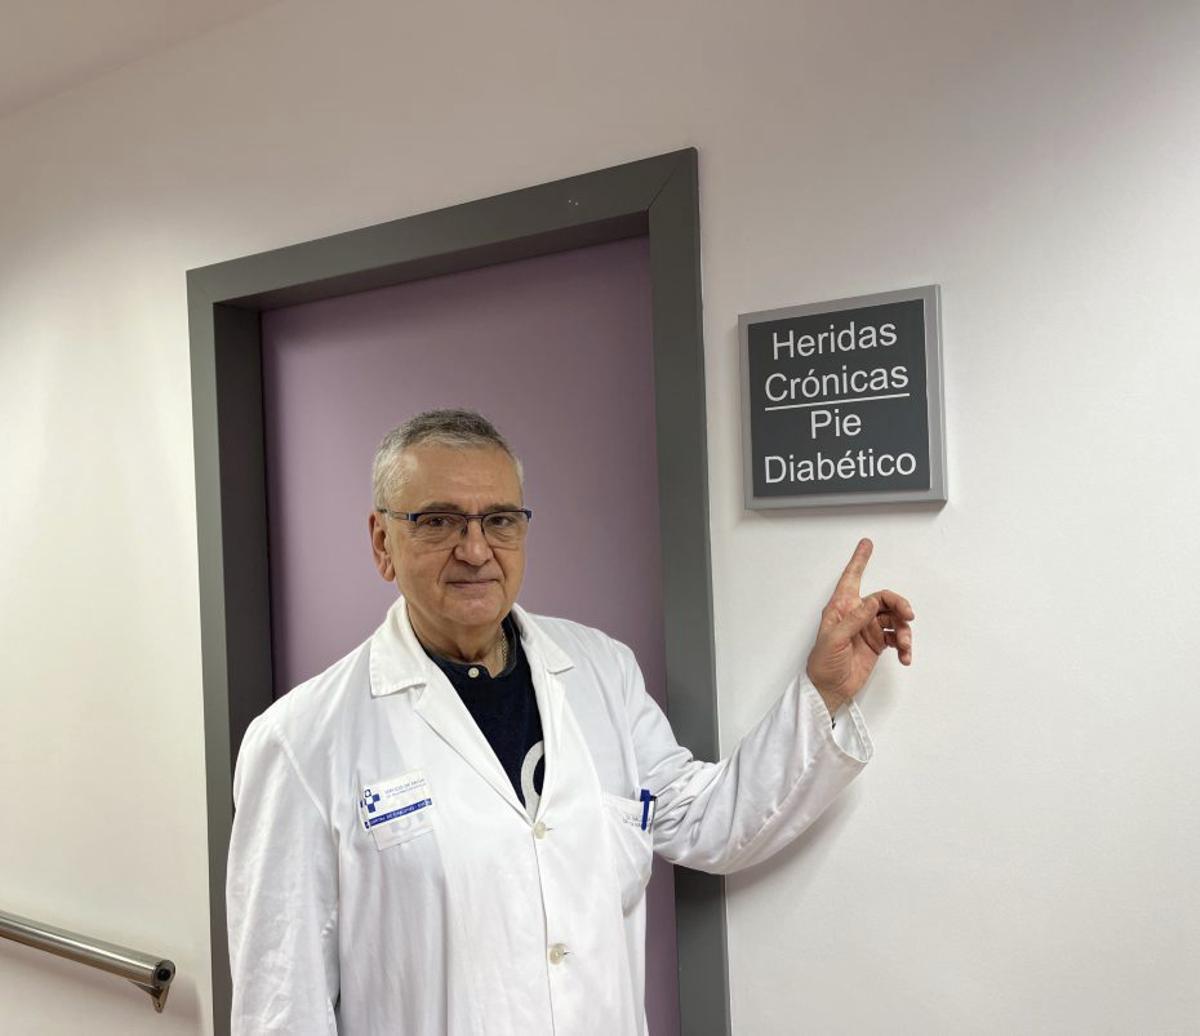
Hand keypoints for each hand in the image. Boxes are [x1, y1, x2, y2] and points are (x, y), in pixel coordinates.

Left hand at [806, 538, 913, 716]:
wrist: (829, 689)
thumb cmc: (823, 663)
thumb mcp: (834, 640)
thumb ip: (854, 620)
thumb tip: (872, 601)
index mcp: (840, 609)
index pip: (851, 579)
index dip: (859, 561)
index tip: (867, 544)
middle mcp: (856, 615)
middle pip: (883, 599)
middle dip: (899, 605)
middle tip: (908, 616)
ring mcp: (868, 629)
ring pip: (894, 619)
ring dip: (904, 630)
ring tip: (905, 646)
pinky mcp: (877, 643)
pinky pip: (897, 637)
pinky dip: (904, 645)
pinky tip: (905, 657)